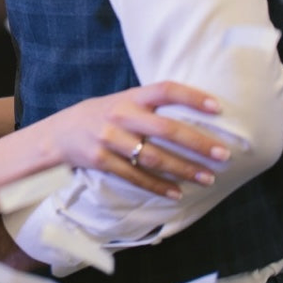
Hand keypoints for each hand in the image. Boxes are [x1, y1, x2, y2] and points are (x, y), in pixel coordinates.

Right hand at [52, 81, 229, 198]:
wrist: (60, 132)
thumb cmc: (101, 115)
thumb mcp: (122, 101)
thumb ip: (149, 106)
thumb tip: (193, 116)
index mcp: (130, 96)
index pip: (164, 90)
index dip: (191, 96)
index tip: (217, 108)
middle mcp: (120, 115)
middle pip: (165, 129)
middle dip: (197, 143)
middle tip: (222, 155)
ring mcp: (109, 138)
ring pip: (153, 157)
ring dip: (183, 170)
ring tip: (207, 178)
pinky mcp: (101, 160)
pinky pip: (135, 177)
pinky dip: (158, 187)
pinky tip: (176, 192)